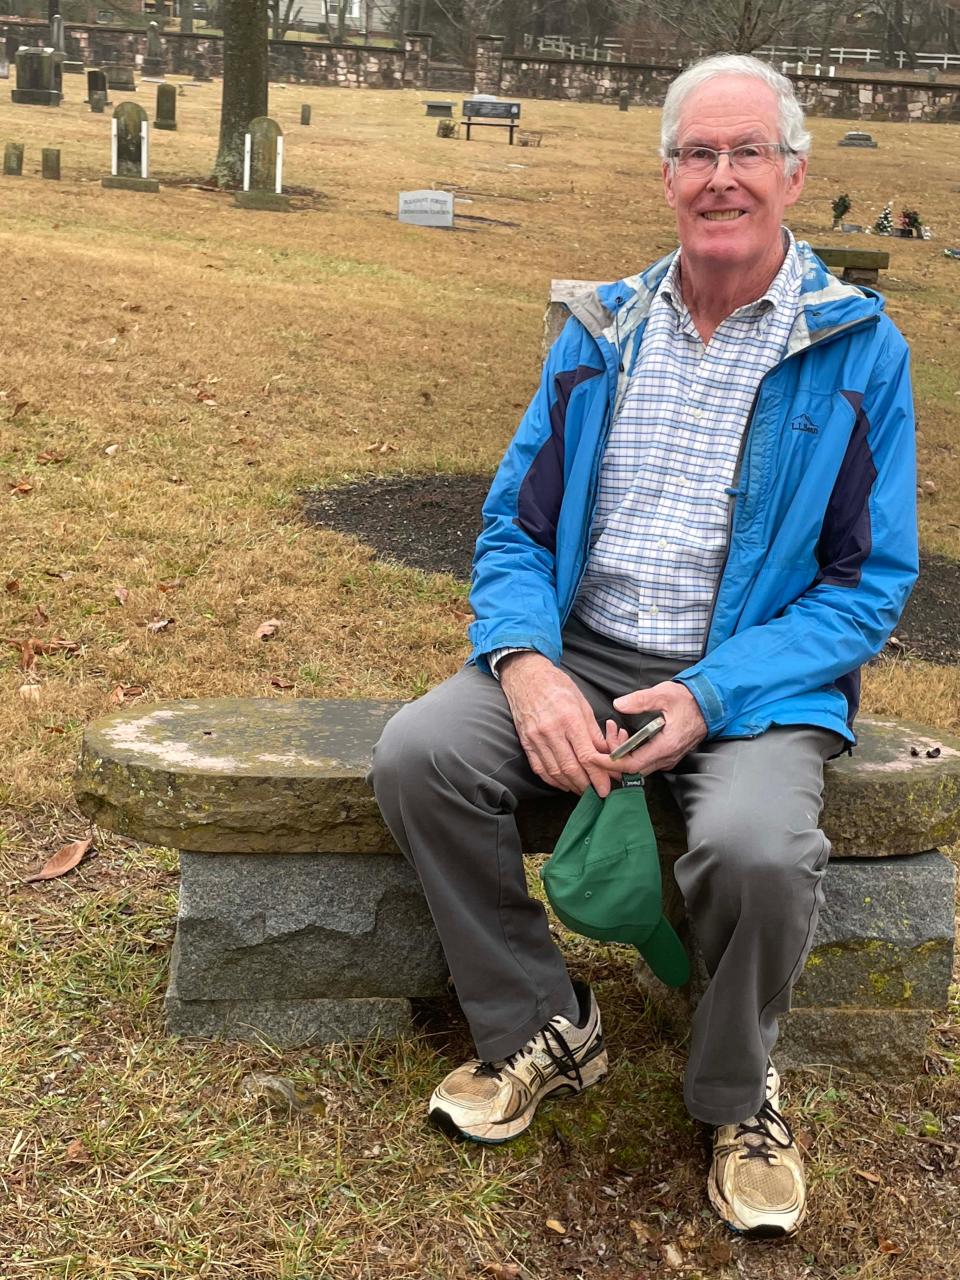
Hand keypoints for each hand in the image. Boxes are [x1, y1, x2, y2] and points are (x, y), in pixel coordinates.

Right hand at [499, 653, 624, 796]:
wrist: (525, 676)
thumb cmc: (557, 686)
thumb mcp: (582, 703)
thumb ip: (593, 732)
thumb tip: (606, 754)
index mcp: (569, 718)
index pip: (586, 755)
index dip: (598, 775)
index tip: (607, 786)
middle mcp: (550, 730)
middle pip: (571, 768)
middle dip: (587, 785)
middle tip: (598, 793)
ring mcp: (535, 738)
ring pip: (555, 772)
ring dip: (571, 785)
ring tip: (584, 790)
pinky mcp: (526, 742)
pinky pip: (540, 768)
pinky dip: (553, 780)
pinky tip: (564, 783)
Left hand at [611, 681, 706, 774]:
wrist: (710, 705)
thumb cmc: (688, 700)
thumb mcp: (664, 694)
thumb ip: (640, 700)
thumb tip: (619, 704)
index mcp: (666, 746)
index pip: (632, 765)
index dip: (610, 763)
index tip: (594, 756)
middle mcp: (667, 757)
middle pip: (633, 769)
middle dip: (614, 756)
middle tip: (608, 734)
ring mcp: (669, 758)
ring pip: (639, 765)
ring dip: (623, 753)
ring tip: (616, 730)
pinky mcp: (668, 755)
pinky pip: (646, 761)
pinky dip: (632, 752)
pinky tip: (627, 735)